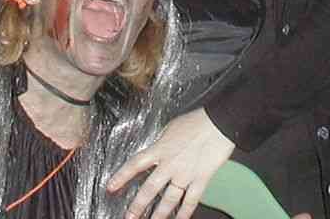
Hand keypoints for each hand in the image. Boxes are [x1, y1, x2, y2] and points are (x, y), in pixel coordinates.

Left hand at [107, 109, 233, 218]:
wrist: (218, 123)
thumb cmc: (196, 121)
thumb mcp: (170, 128)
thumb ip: (161, 143)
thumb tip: (156, 149)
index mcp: (160, 149)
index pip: (135, 165)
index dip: (121, 177)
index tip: (111, 188)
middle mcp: (170, 164)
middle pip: (149, 189)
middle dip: (137, 206)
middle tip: (130, 217)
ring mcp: (185, 174)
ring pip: (168, 200)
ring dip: (159, 215)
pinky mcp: (200, 180)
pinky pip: (190, 201)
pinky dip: (184, 213)